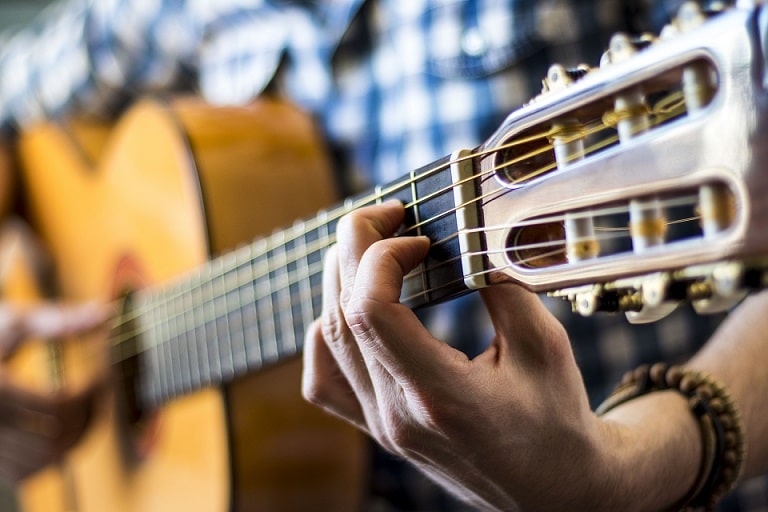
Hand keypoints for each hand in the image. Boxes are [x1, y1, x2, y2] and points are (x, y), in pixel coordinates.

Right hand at [0, 302, 110, 482]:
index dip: (92, 391)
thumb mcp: (17, 321)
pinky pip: (28, 471)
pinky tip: (66, 426)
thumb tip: (106, 313)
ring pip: (46, 459)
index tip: (105, 375)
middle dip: (90, 415)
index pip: (59, 405)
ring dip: (77, 436)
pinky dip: (54, 454)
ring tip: (89, 407)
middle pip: (57, 436)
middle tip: (103, 392)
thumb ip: (60, 320)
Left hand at [302, 201, 616, 509]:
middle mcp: (396, 414)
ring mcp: (380, 426)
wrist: (554, 490)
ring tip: (372, 250)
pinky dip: (327, 332)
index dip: (383, 256)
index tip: (422, 237)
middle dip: (356, 248)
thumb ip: (503, 288)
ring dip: (341, 281)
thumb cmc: (556, 423)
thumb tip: (468, 238)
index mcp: (439, 395)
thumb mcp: (546, 348)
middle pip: (342, 313)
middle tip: (389, 215)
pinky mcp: (378, 429)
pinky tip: (354, 312)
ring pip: (327, 339)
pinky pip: (323, 379)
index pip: (371, 311)